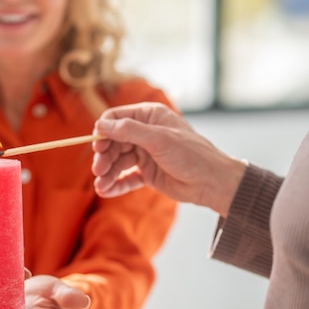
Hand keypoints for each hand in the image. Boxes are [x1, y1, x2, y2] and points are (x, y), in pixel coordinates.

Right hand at [92, 102, 245, 216]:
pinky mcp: (148, 173)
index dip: (104, 131)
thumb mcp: (158, 139)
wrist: (211, 182)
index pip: (116, 118)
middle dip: (105, 156)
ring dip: (108, 174)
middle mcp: (145, 133)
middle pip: (114, 142)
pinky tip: (106, 191)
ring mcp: (146, 154)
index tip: (97, 146)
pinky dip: (116, 184)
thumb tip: (100, 125)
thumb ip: (128, 131)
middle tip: (98, 170)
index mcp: (149, 116)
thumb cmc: (190, 154)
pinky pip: (127, 177)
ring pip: (119, 162)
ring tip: (101, 186)